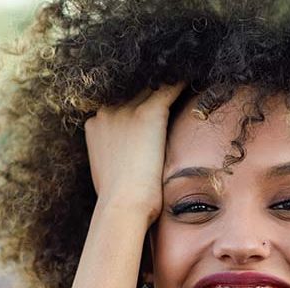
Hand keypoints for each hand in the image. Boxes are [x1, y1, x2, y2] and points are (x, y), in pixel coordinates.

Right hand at [84, 82, 186, 225]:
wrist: (122, 206)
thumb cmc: (119, 200)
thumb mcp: (108, 172)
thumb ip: (116, 156)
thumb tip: (127, 163)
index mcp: (95, 125)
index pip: (121, 104)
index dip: (138, 104)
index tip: (153, 108)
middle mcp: (106, 111)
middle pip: (135, 91)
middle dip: (152, 91)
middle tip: (173, 90)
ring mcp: (126, 111)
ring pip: (152, 87)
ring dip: (167, 85)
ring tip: (187, 79)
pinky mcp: (148, 113)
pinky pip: (169, 89)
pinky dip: (182, 84)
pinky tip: (194, 79)